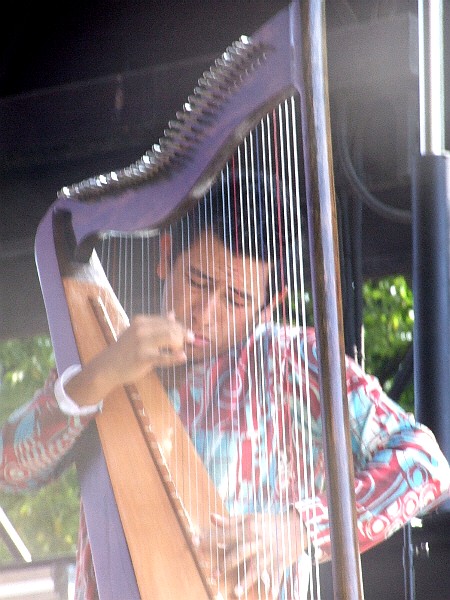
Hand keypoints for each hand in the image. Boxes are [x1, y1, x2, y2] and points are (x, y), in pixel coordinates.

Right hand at [65, 312, 193, 405]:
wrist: (107, 367)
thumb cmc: (125, 350)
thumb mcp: (139, 333)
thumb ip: (156, 324)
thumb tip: (173, 314)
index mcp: (141, 320)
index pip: (168, 321)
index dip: (181, 328)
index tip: (189, 336)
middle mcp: (141, 328)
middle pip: (171, 328)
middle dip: (183, 335)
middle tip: (188, 343)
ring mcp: (142, 343)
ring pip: (170, 338)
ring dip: (179, 344)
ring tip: (179, 351)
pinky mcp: (143, 357)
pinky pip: (164, 357)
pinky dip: (176, 357)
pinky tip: (183, 357)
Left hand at [196, 509, 307, 598]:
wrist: (295, 525)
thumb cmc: (268, 522)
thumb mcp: (250, 518)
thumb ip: (230, 521)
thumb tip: (212, 517)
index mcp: (248, 528)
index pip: (225, 534)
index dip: (209, 538)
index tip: (194, 542)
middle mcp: (257, 541)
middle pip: (239, 553)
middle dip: (225, 564)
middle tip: (214, 575)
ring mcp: (269, 553)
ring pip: (256, 567)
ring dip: (246, 580)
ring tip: (236, 591)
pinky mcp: (280, 562)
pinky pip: (276, 575)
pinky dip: (274, 584)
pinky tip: (270, 593)